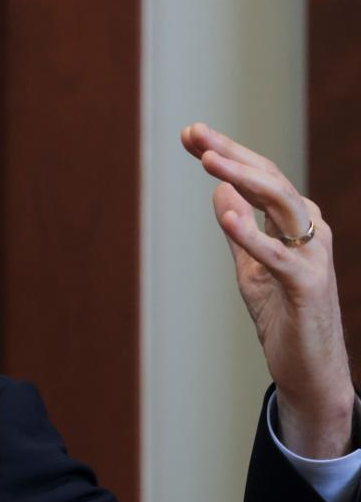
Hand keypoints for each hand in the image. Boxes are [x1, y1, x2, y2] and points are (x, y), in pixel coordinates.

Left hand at [181, 123, 354, 458]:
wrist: (309, 369)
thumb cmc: (283, 315)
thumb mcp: (250, 266)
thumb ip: (238, 230)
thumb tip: (220, 190)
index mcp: (295, 222)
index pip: (259, 177)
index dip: (227, 152)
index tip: (189, 134)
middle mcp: (309, 230)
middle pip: (270, 179)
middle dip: (231, 153)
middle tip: (194, 133)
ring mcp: (313, 256)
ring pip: (282, 204)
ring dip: (244, 179)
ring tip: (208, 162)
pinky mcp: (308, 286)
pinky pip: (279, 255)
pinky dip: (253, 233)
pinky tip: (227, 213)